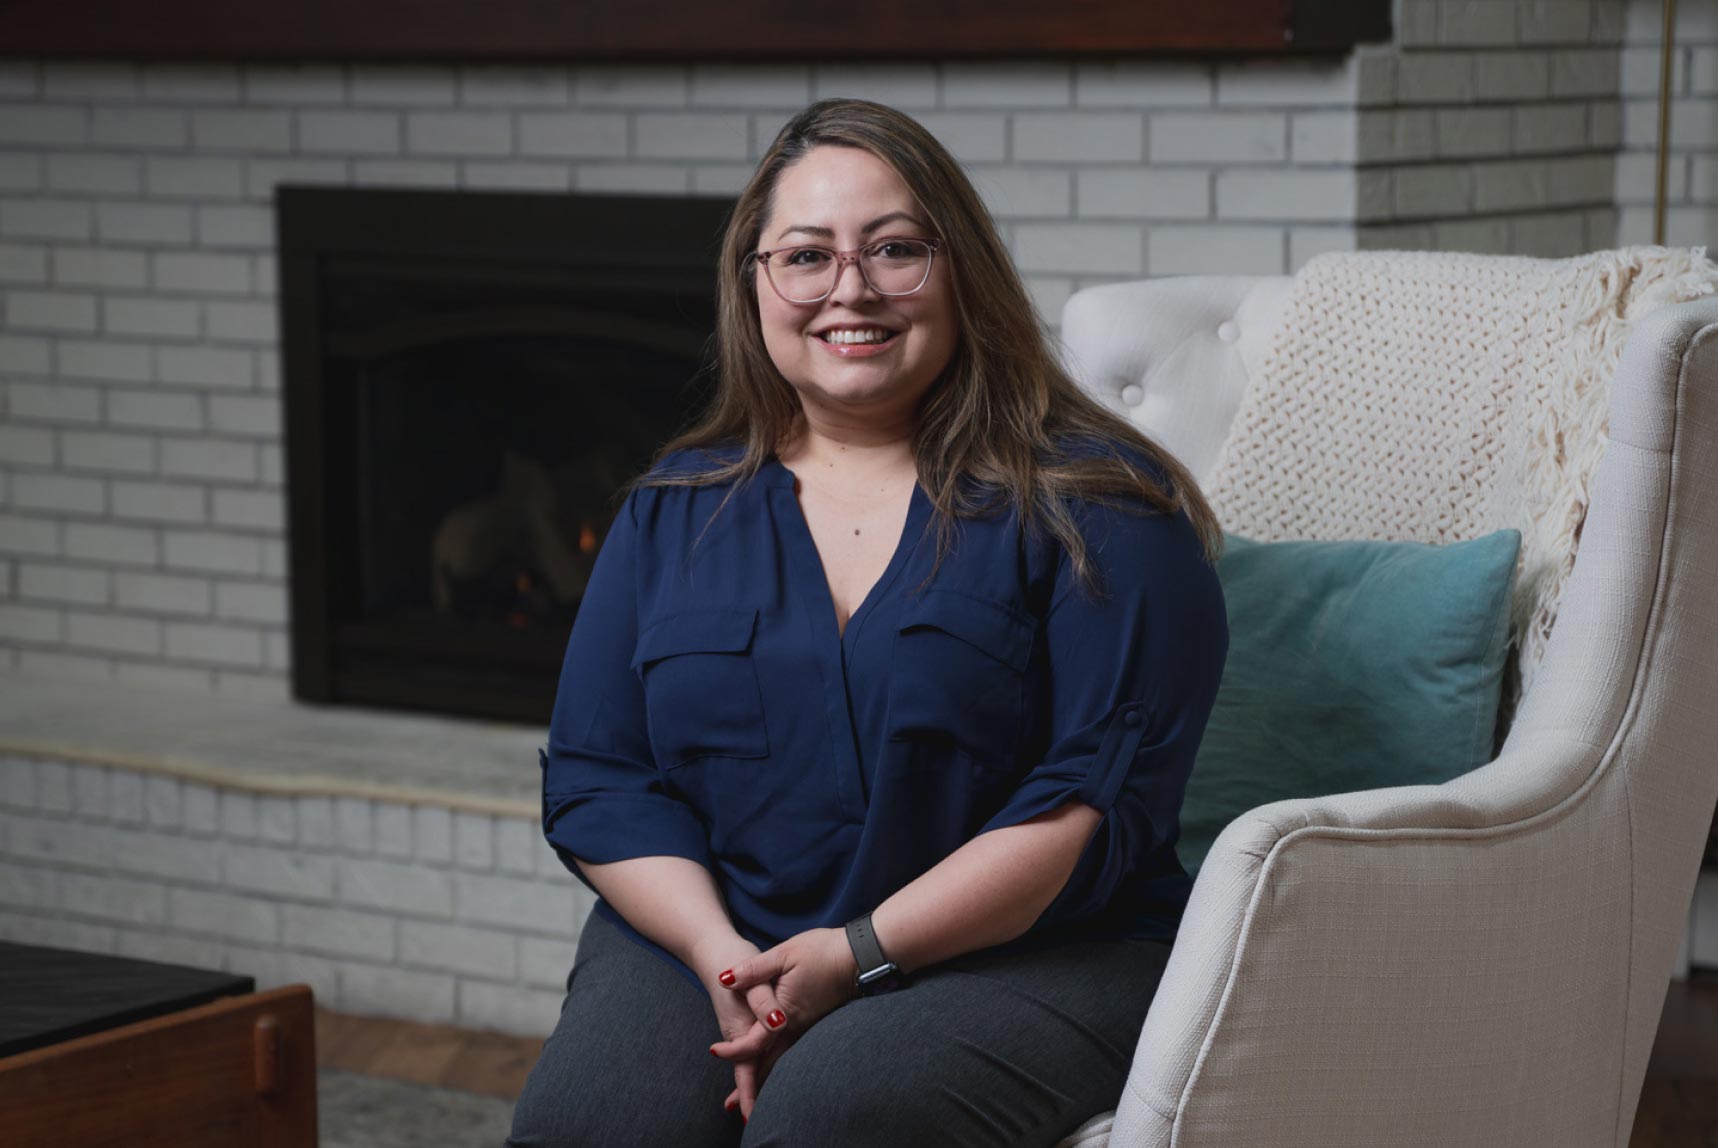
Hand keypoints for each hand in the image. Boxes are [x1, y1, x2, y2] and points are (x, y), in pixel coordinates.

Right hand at [691, 934, 782, 1122]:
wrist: (715, 950)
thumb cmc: (734, 958)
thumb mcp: (752, 971)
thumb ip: (763, 998)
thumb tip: (776, 1021)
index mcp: (739, 1023)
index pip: (746, 1060)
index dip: (749, 1086)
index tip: (749, 1111)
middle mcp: (737, 1031)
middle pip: (744, 1068)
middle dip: (748, 1095)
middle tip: (752, 1123)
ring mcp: (739, 1028)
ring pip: (747, 1062)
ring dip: (751, 1085)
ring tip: (752, 1111)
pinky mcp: (744, 1023)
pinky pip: (750, 1051)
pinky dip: (753, 1067)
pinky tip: (758, 1077)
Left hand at [708, 926, 860, 1120]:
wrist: (862, 956)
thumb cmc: (823, 952)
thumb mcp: (784, 953)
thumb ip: (754, 969)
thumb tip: (725, 979)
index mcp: (786, 1012)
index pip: (755, 1043)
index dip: (733, 1050)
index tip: (714, 1051)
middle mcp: (796, 1026)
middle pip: (769, 1063)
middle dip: (749, 1086)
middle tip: (730, 1105)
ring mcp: (807, 1027)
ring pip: (782, 1060)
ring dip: (765, 1078)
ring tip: (749, 1097)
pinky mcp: (813, 1023)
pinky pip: (792, 1051)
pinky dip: (778, 1064)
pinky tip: (774, 1068)